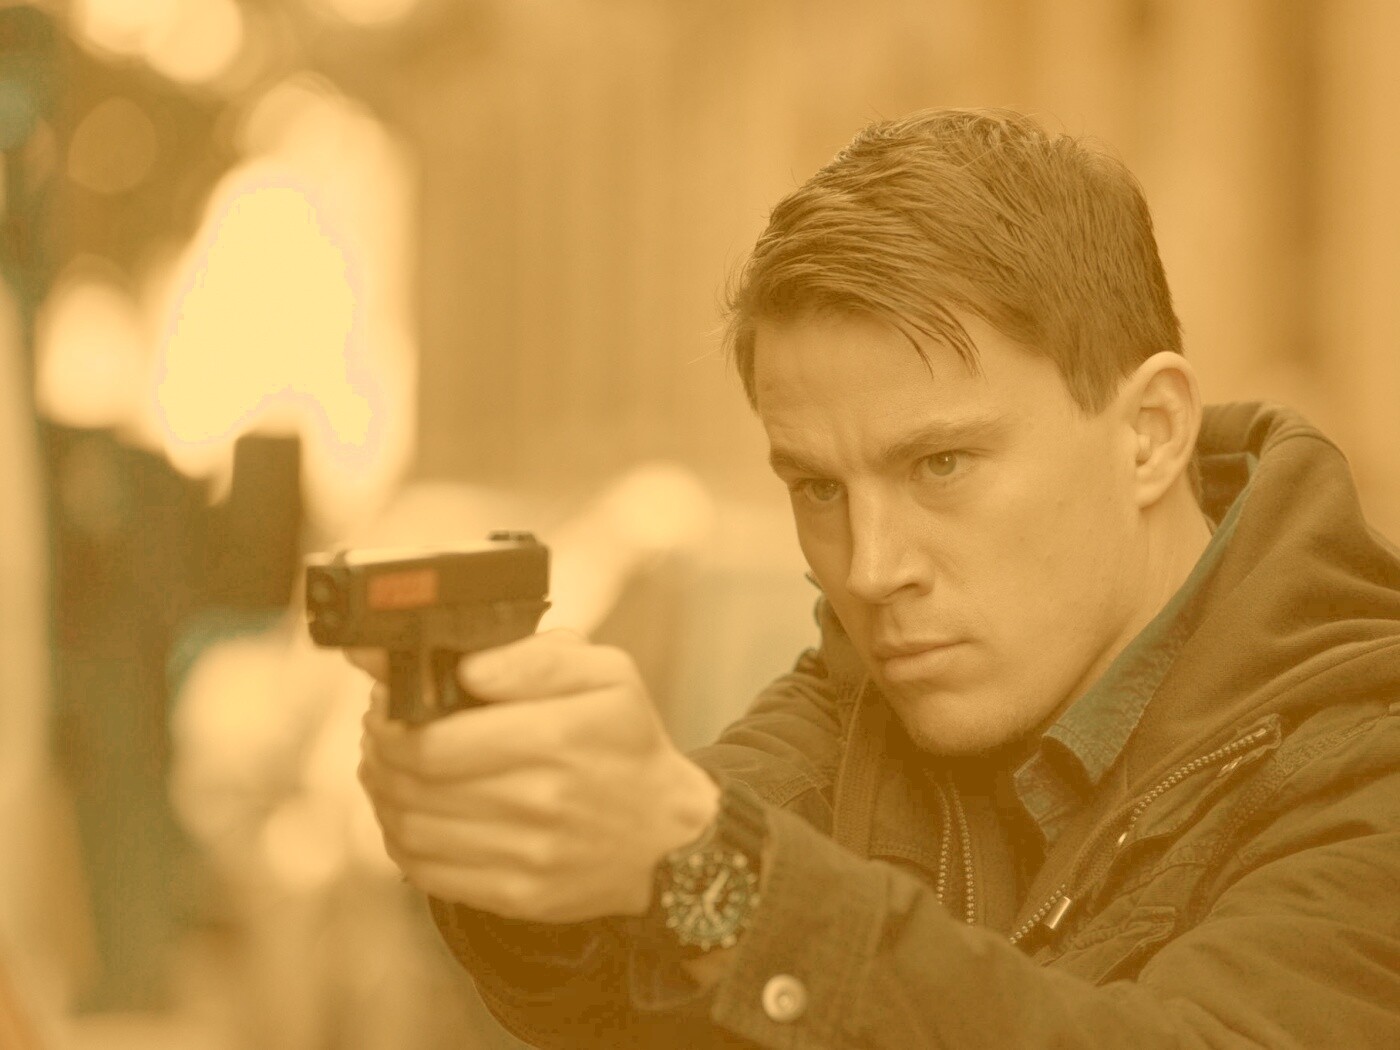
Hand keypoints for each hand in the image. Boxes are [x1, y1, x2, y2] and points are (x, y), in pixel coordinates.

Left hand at [352, 631, 719, 923]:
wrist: (670, 835)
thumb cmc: (628, 744)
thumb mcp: (607, 674)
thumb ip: (534, 658)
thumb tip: (466, 668)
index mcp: (560, 736)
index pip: (434, 740)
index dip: (390, 723)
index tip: (385, 705)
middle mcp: (542, 800)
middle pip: (413, 784)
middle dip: (379, 752)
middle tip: (378, 732)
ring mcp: (529, 855)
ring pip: (411, 828)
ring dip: (383, 794)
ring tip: (387, 768)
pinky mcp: (519, 896)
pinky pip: (427, 872)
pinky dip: (401, 839)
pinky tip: (408, 813)